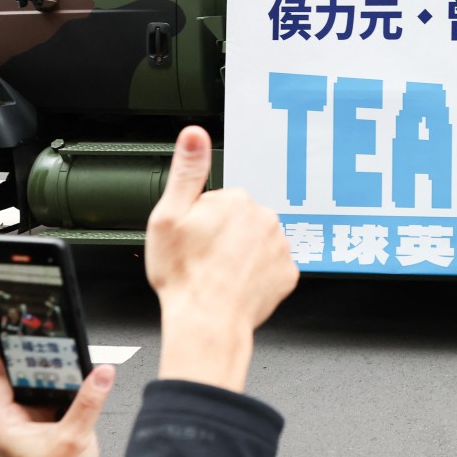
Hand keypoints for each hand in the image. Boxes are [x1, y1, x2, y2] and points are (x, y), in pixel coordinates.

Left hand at [0, 330, 114, 456]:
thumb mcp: (75, 437)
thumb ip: (89, 401)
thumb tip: (102, 372)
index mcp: (2, 426)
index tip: (1, 331)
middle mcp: (8, 425)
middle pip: (9, 380)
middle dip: (25, 358)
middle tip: (38, 336)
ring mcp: (24, 427)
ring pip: (29, 389)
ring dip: (44, 374)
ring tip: (59, 357)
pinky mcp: (40, 430)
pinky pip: (45, 400)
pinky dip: (57, 387)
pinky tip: (72, 380)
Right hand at [145, 126, 298, 392]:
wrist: (207, 322)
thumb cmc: (185, 276)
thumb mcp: (169, 216)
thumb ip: (187, 171)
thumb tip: (194, 134)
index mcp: (236, 200)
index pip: (218, 202)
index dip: (200, 221)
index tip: (192, 239)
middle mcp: (265, 218)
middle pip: (240, 221)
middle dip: (224, 236)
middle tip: (204, 259)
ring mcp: (280, 247)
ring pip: (258, 244)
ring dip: (242, 256)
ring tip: (220, 275)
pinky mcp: (288, 274)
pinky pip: (272, 269)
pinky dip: (258, 276)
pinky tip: (238, 286)